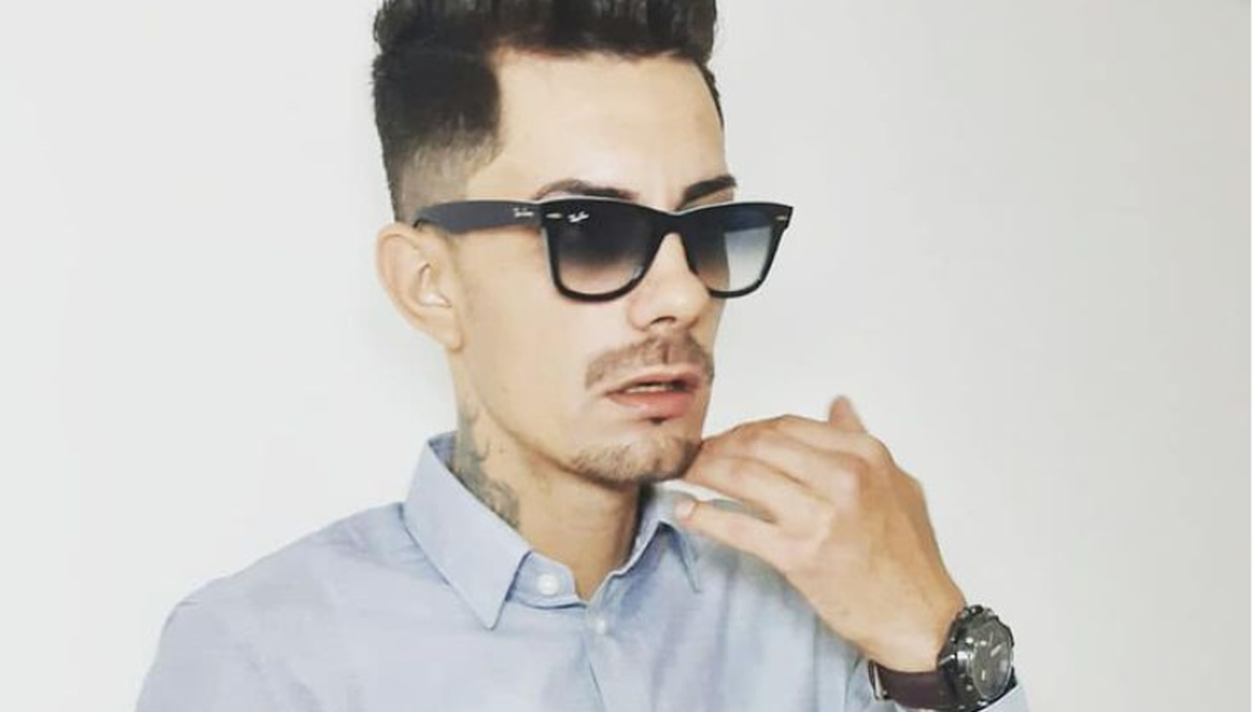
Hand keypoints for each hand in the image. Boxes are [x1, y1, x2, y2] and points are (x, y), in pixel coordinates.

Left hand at [674, 395, 966, 671]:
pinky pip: (737, 526)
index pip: (787, 426)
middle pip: (758, 444)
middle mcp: (842, 477)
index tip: (727, 438)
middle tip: (696, 454)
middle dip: (719, 445)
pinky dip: (703, 516)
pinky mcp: (798, 555)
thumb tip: (837, 405)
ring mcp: (819, 516)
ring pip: (742, 476)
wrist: (919, 618)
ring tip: (684, 474)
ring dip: (703, 471)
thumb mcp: (897, 484)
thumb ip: (860, 442)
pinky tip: (686, 511)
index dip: (747, 429)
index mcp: (864, 455)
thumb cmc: (910, 556)